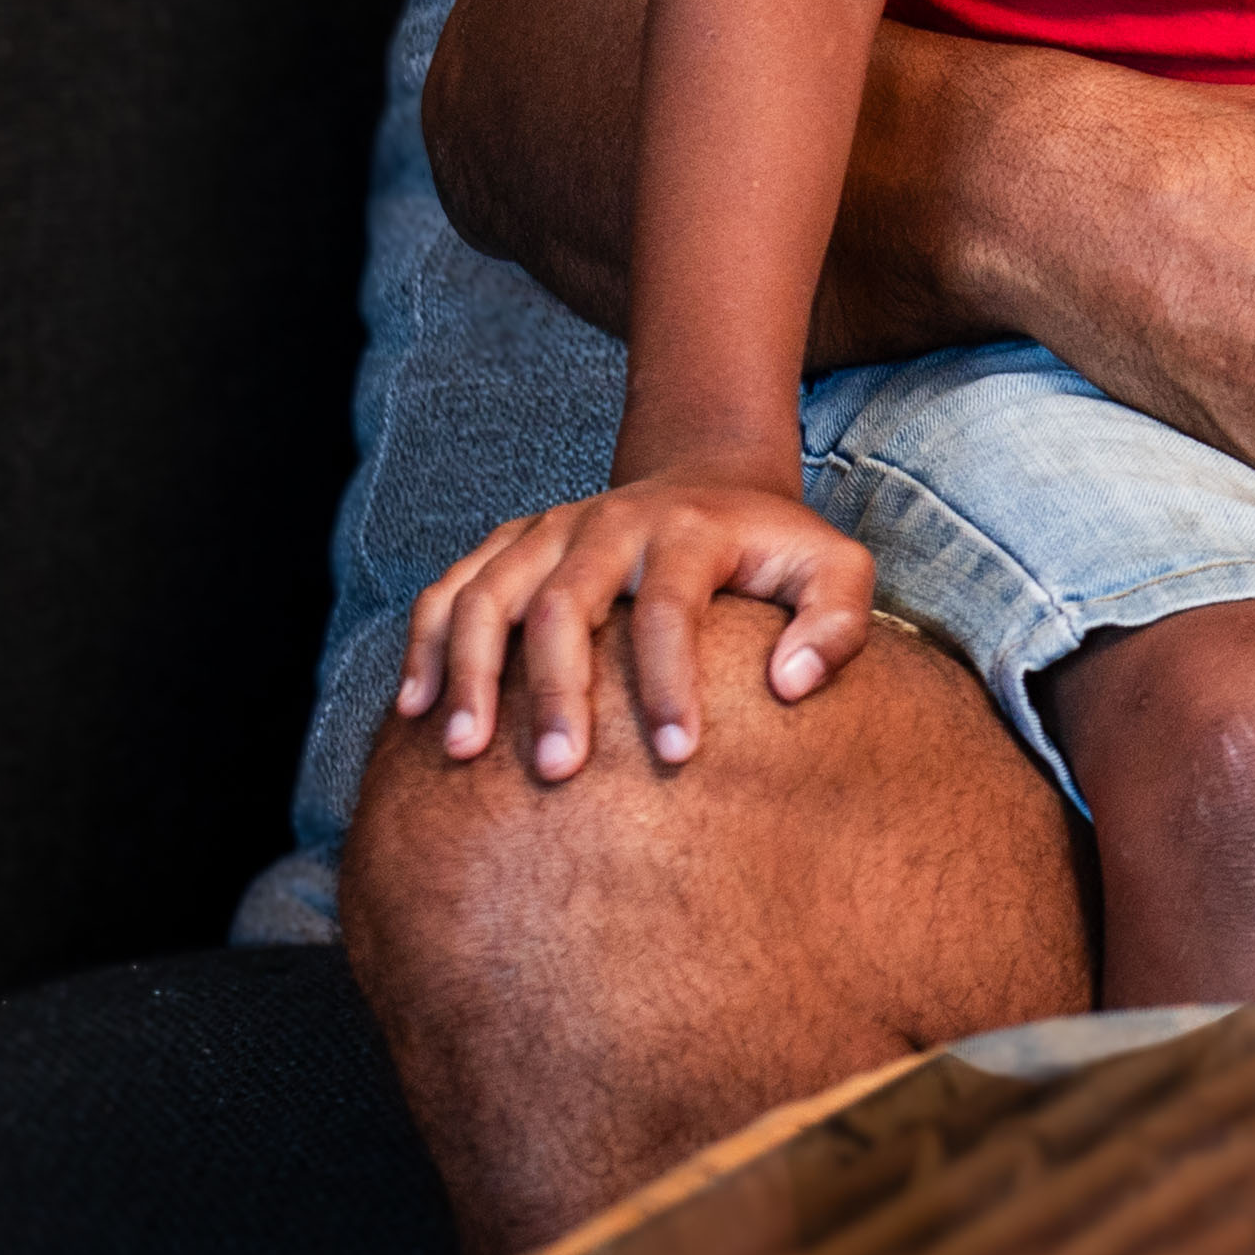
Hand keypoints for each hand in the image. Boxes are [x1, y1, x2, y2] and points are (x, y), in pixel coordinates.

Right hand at [406, 463, 871, 783]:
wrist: (709, 480)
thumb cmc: (772, 549)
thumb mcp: (835, 567)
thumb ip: (839, 621)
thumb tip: (792, 684)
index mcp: (689, 531)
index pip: (671, 609)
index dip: (671, 682)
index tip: (678, 755)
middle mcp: (609, 522)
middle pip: (564, 604)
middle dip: (558, 691)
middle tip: (559, 773)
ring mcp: (550, 530)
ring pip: (489, 593)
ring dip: (471, 671)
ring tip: (465, 752)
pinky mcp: (510, 543)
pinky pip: (450, 588)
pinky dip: (425, 643)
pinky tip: (415, 711)